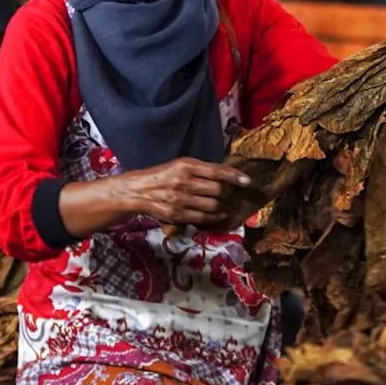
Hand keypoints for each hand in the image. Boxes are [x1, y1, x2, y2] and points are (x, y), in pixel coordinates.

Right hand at [121, 157, 251, 227]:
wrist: (138, 190)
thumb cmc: (162, 175)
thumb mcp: (180, 166)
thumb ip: (201, 170)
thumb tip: (227, 174)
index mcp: (186, 165)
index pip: (217, 171)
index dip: (234, 176)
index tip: (247, 181)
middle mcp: (184, 181)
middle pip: (218, 190)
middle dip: (230, 193)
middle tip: (232, 195)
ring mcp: (180, 200)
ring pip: (213, 205)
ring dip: (225, 207)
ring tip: (228, 206)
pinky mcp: (177, 215)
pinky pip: (203, 218)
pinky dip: (216, 218)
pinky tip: (220, 216)